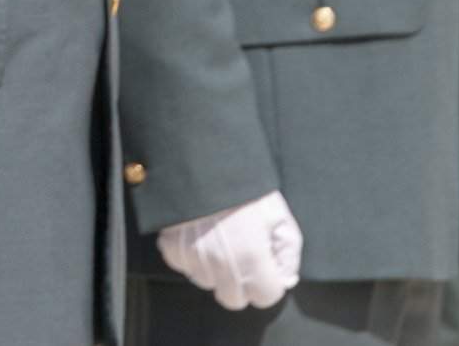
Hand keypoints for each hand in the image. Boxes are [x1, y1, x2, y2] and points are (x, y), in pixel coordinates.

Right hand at [157, 190, 303, 309]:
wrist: (202, 158)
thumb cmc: (245, 187)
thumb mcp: (279, 215)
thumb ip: (288, 253)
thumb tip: (285, 279)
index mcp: (252, 257)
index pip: (265, 298)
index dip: (270, 283)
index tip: (266, 266)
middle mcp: (220, 263)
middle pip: (233, 299)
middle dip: (242, 284)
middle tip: (243, 257)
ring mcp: (192, 256)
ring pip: (207, 283)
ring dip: (215, 271)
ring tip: (219, 241)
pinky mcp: (171, 246)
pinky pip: (183, 266)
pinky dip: (191, 257)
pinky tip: (199, 236)